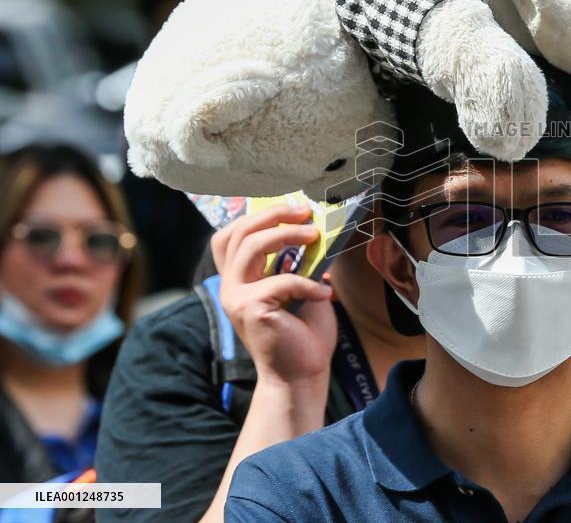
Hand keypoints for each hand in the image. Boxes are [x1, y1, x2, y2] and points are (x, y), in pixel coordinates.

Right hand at [211, 204, 336, 385]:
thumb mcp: (303, 287)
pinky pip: (280, 281)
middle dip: (274, 216)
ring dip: (287, 235)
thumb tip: (315, 229)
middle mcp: (231, 286)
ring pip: (252, 246)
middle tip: (306, 213)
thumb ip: (300, 261)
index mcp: (240, 279)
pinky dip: (307, 282)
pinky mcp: (249, 309)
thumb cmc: (303, 334)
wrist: (302, 375)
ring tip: (315, 235)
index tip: (293, 209)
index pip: (232, 235)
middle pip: (239, 233)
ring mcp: (236, 297)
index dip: (258, 215)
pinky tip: (325, 294)